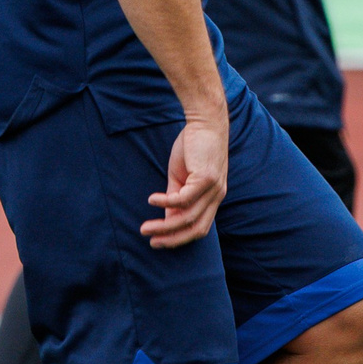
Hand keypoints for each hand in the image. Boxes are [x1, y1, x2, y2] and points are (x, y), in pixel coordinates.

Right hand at [141, 113, 229, 247]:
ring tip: (145, 227)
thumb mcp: (181, 177)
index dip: (180, 238)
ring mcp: (214, 188)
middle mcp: (217, 196)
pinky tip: (151, 200)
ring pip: (188, 216)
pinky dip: (166, 202)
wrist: (205, 121)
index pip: (199, 227)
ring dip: (165, 225)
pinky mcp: (207, 177)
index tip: (158, 242)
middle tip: (151, 241)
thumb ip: (175, 197)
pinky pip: (185, 198)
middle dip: (173, 239)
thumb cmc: (193, 147)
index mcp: (213, 198)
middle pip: (196, 228)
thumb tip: (166, 220)